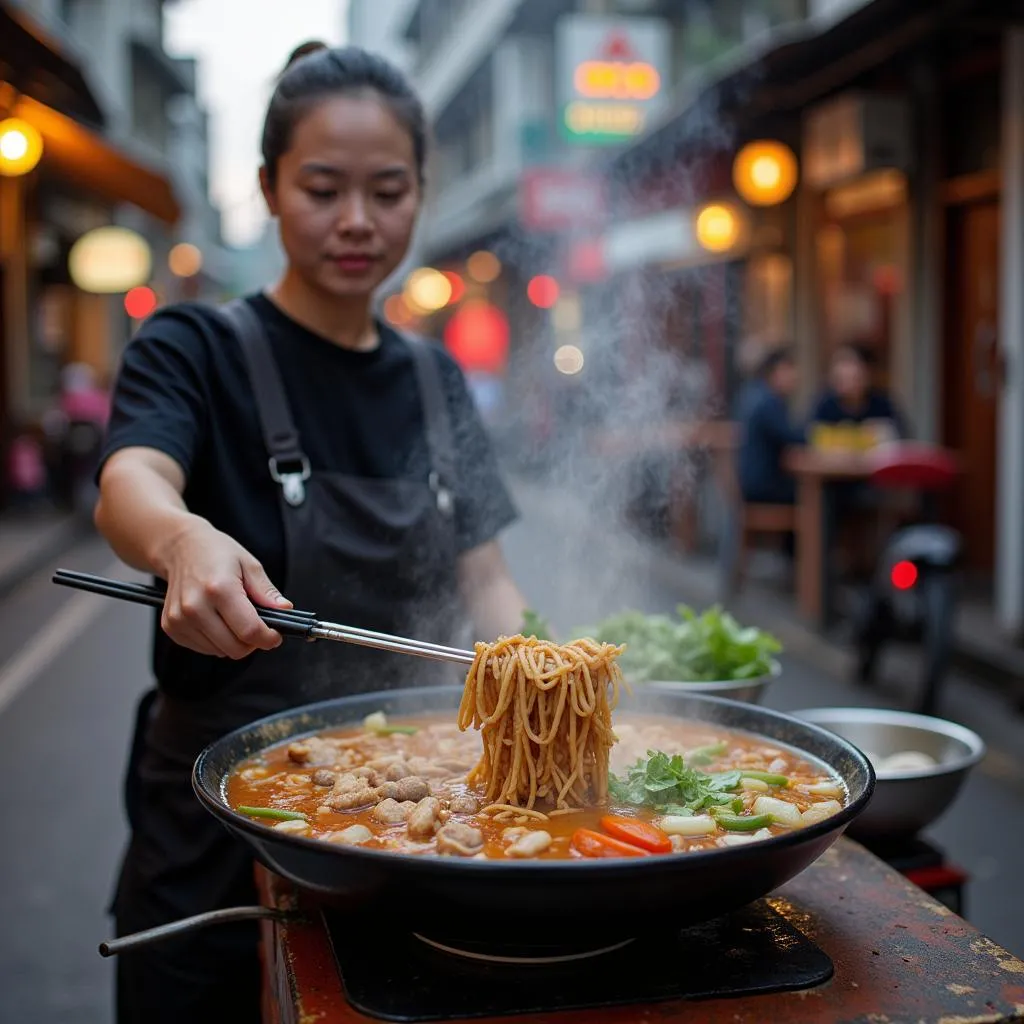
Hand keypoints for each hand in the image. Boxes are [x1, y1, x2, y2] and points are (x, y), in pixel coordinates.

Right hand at [157, 517, 292, 658]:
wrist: (181, 548)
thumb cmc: (216, 553)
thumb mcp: (249, 564)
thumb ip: (267, 591)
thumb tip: (284, 610)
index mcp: (219, 589)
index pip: (249, 630)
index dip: (268, 638)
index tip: (275, 635)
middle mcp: (195, 606)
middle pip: (235, 648)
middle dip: (252, 642)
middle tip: (257, 626)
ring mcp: (180, 619)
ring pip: (219, 652)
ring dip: (233, 641)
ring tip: (233, 617)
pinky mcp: (171, 627)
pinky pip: (203, 649)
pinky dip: (216, 641)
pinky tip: (216, 620)